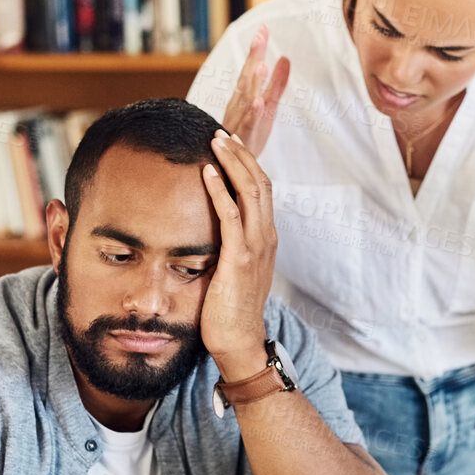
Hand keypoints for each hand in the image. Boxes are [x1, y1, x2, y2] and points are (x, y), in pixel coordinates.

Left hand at [201, 130, 274, 378]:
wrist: (239, 341)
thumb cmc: (231, 310)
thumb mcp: (234, 271)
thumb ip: (230, 247)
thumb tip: (211, 231)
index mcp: (266, 239)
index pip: (262, 190)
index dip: (248, 164)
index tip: (231, 145)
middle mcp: (267, 237)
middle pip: (260, 182)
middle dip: (242, 154)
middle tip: (223, 133)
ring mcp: (256, 247)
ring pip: (251, 191)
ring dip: (233, 162)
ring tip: (217, 141)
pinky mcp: (239, 258)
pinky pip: (231, 215)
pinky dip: (220, 189)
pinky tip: (207, 172)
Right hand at [221, 26, 289, 154]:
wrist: (235, 166)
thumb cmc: (250, 132)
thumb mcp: (267, 103)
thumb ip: (276, 82)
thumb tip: (285, 57)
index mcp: (245, 94)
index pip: (251, 68)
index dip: (257, 49)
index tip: (263, 27)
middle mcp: (240, 103)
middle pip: (247, 77)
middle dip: (253, 57)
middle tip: (259, 36)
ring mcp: (241, 119)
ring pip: (247, 98)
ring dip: (253, 82)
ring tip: (261, 64)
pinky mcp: (245, 136)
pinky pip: (249, 123)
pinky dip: (253, 112)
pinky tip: (258, 101)